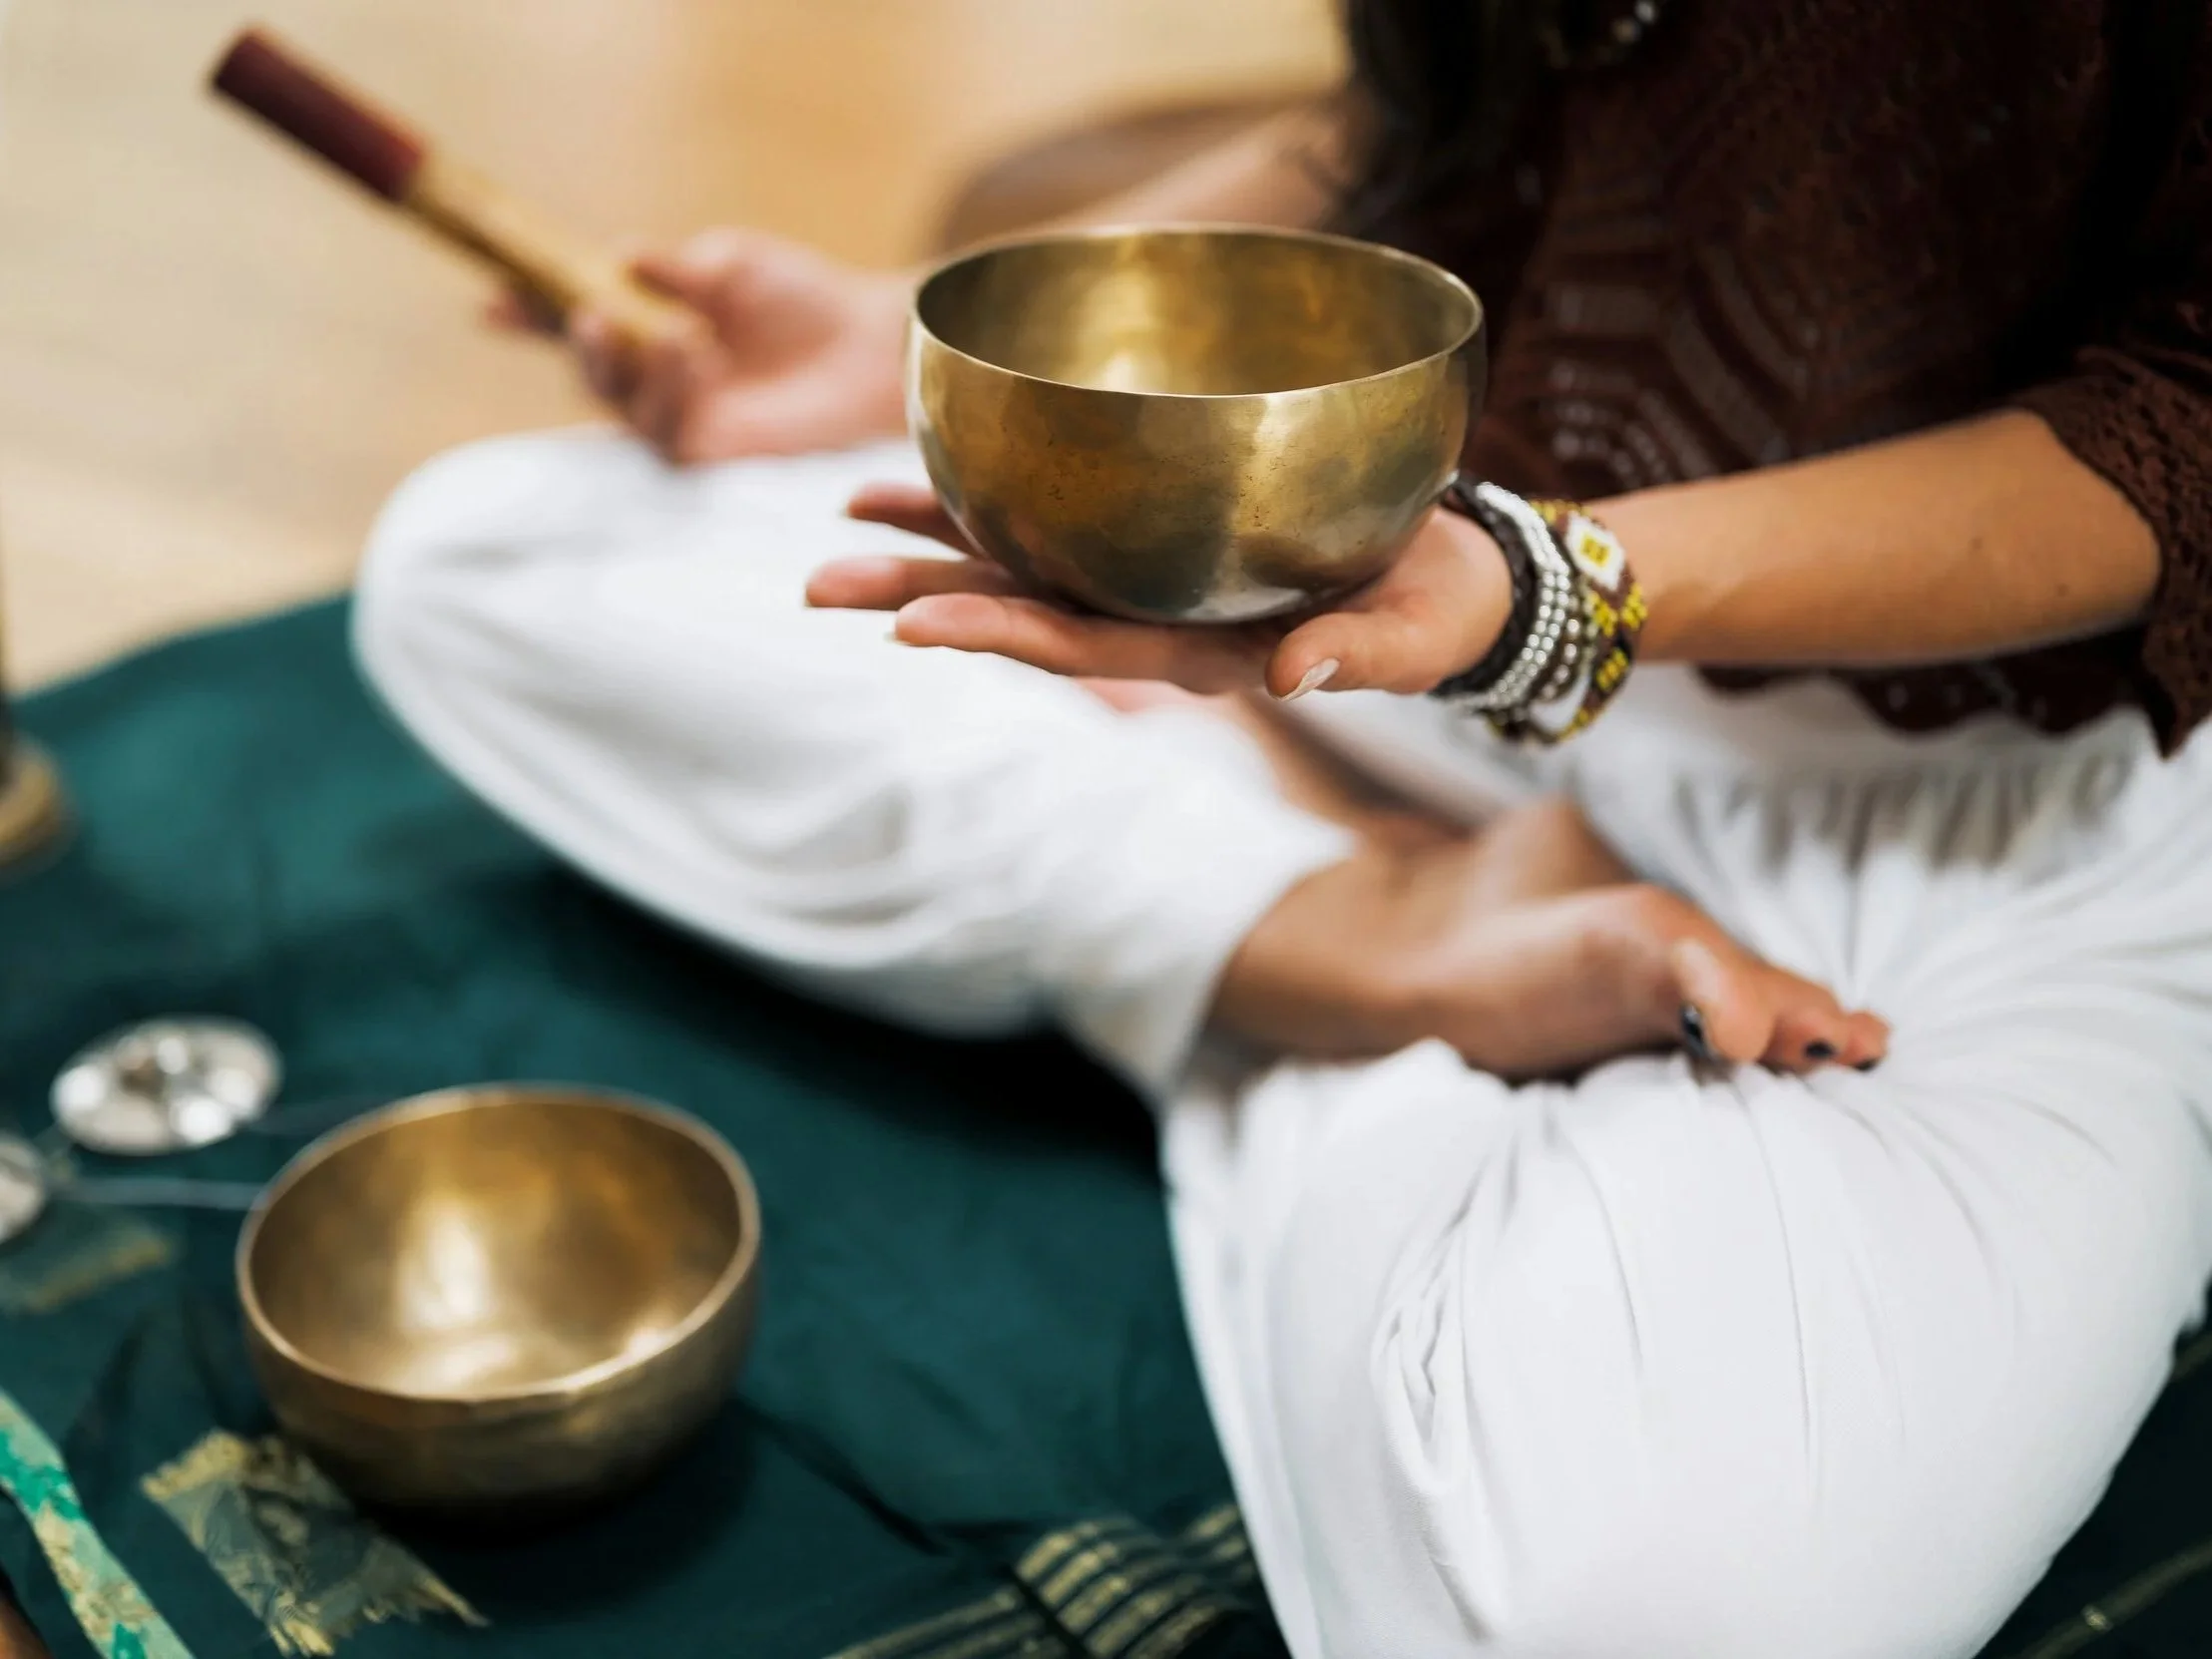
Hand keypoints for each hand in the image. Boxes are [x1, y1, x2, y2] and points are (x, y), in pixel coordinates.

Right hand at [488, 228, 910, 463]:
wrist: (872, 349)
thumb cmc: (807, 303)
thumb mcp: (731, 267)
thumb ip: (672, 269)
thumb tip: (616, 259)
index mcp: (653, 325)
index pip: (577, 321)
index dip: (530, 314)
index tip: (488, 302)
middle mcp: (658, 380)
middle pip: (590, 373)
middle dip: (579, 346)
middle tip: (593, 316)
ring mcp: (682, 422)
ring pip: (622, 405)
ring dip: (634, 366)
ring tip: (678, 333)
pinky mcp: (711, 459)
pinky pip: (665, 433)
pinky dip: (669, 390)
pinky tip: (694, 354)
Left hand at [807, 485, 1516, 700]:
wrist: (1454, 577)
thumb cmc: (1438, 610)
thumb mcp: (1415, 636)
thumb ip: (1359, 657)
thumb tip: (1292, 676)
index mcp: (1204, 653)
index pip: (1083, 647)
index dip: (997, 634)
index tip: (909, 627)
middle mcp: (1156, 618)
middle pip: (1021, 609)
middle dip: (921, 594)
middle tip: (815, 585)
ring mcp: (1153, 578)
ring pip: (1025, 561)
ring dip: (932, 545)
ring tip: (843, 519)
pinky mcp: (1166, 533)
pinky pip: (1065, 514)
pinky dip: (996, 495)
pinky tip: (931, 470)